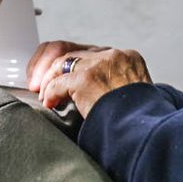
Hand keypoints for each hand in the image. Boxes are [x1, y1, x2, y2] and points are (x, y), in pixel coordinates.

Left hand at [30, 41, 150, 120]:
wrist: (146, 133)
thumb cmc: (137, 121)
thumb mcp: (126, 94)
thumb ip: (106, 83)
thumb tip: (73, 88)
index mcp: (124, 57)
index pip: (83, 49)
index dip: (60, 60)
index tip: (49, 74)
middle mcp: (113, 55)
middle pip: (68, 48)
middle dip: (45, 65)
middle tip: (36, 84)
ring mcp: (101, 64)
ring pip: (61, 63)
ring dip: (47, 82)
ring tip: (46, 98)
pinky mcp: (89, 78)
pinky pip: (59, 82)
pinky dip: (51, 93)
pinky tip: (51, 104)